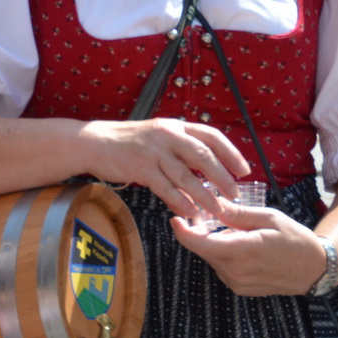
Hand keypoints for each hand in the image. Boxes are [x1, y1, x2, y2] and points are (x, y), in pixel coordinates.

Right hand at [76, 119, 250, 223]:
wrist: (94, 142)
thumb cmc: (128, 142)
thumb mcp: (158, 135)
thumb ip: (180, 147)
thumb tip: (207, 166)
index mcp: (175, 126)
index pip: (211, 136)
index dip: (231, 153)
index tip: (243, 169)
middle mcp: (167, 135)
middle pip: (203, 156)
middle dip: (222, 176)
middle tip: (234, 193)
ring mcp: (154, 151)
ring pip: (186, 176)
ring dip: (204, 195)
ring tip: (217, 209)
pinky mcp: (141, 168)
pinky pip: (166, 188)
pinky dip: (180, 201)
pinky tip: (190, 211)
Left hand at [168, 208, 329, 296]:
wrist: (314, 270)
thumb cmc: (294, 238)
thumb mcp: (268, 218)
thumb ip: (237, 213)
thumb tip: (211, 203)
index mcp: (243, 251)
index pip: (200, 244)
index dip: (183, 232)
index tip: (174, 218)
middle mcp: (236, 271)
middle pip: (204, 249)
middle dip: (201, 232)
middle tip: (207, 214)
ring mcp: (237, 283)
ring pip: (212, 257)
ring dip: (213, 242)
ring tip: (233, 229)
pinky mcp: (239, 288)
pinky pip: (221, 267)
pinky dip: (223, 253)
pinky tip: (239, 244)